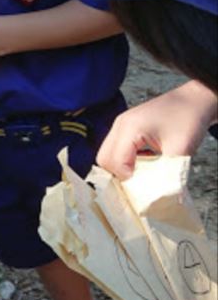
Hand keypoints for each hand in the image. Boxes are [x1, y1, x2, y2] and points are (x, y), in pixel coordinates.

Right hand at [96, 82, 216, 179]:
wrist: (195, 100)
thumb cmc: (189, 118)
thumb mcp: (180, 150)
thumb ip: (167, 175)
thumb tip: (161, 199)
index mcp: (129, 127)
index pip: (114, 161)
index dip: (127, 179)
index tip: (145, 189)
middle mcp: (120, 125)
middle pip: (104, 159)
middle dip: (119, 177)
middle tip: (139, 186)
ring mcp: (121, 125)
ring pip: (108, 155)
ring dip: (123, 170)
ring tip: (143, 177)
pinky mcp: (127, 128)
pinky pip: (117, 150)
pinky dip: (126, 162)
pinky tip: (145, 165)